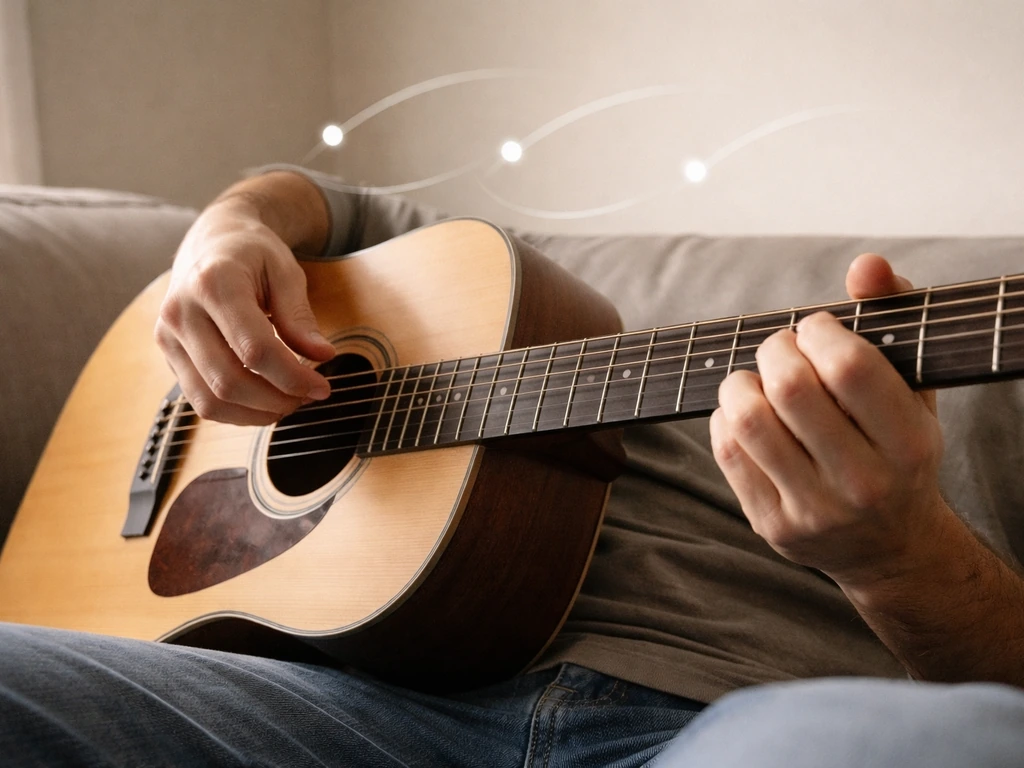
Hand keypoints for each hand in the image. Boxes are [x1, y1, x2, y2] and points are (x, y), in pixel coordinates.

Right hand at [155, 196, 335, 425]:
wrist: (212, 240)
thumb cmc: (253, 254)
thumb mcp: (286, 272)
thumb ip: (300, 316)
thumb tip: (323, 355)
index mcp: (214, 283)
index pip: (254, 349)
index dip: (292, 377)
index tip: (322, 387)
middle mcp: (181, 311)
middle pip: (228, 381)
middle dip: (276, 400)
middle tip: (308, 397)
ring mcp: (168, 335)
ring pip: (210, 400)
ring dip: (255, 413)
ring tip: (289, 402)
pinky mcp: (168, 353)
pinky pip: (199, 399)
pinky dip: (235, 411)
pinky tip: (263, 401)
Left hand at [709, 254, 946, 584]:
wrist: (891, 547)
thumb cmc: (898, 451)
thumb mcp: (913, 387)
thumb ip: (892, 316)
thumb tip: (865, 264)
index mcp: (909, 443)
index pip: (849, 368)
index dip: (819, 332)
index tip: (816, 329)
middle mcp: (864, 483)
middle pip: (790, 389)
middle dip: (775, 349)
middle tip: (782, 349)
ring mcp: (814, 510)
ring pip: (749, 419)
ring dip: (741, 381)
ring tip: (758, 378)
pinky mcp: (772, 525)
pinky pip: (727, 450)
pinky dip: (726, 416)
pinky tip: (746, 411)